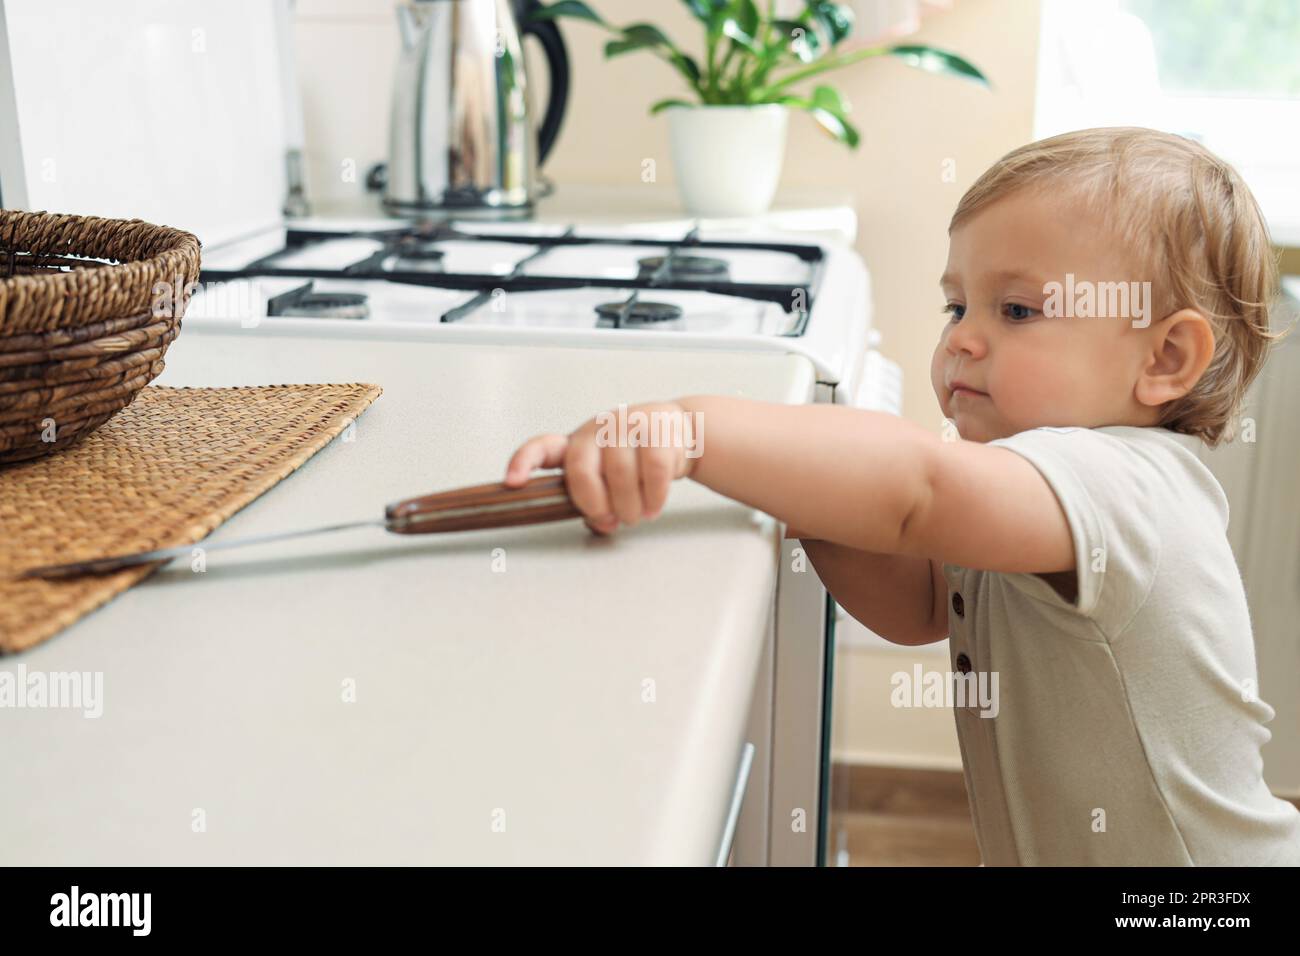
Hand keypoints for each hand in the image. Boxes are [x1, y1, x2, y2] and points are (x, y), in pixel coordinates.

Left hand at [504, 401, 698, 534]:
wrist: (676, 432)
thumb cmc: (634, 460)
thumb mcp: (607, 480)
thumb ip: (595, 502)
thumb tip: (601, 522)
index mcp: (574, 444)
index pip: (541, 448)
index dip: (523, 463)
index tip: (512, 483)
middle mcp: (595, 431)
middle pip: (581, 469)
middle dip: (594, 504)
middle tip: (610, 520)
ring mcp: (625, 425)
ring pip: (620, 473)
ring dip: (630, 506)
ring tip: (637, 515)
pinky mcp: (656, 428)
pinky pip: (654, 470)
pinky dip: (654, 496)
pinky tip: (653, 504)